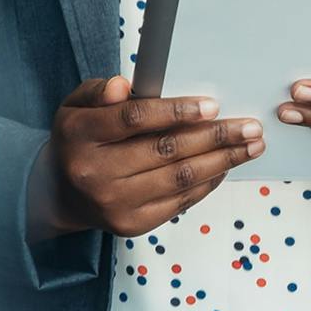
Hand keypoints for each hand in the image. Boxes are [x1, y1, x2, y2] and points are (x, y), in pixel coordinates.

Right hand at [50, 77, 262, 236]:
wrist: (61, 192)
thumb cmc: (79, 139)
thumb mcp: (77, 105)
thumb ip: (99, 91)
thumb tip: (123, 85)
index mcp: (80, 134)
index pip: (133, 119)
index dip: (175, 111)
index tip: (212, 105)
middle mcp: (95, 172)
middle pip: (164, 151)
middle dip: (214, 137)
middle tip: (249, 127)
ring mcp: (114, 203)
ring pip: (178, 178)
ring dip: (221, 161)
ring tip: (250, 146)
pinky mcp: (131, 224)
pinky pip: (179, 202)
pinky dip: (207, 183)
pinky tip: (226, 166)